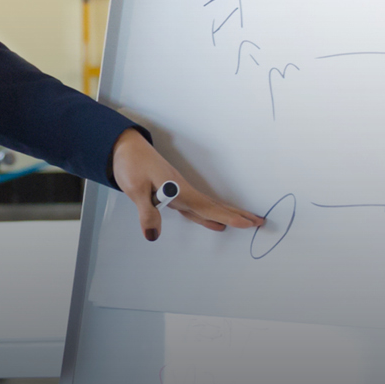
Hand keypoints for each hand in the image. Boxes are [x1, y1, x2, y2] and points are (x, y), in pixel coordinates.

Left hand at [110, 129, 261, 241]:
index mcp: (178, 189)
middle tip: (259, 222)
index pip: (207, 207)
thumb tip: (153, 236)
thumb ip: (147, 213)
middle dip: (237, 214)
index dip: (228, 216)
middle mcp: (183, 190)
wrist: (124, 147)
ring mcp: (180, 191)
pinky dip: (208, 216)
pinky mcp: (173, 193)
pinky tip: (214, 224)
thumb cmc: (131, 164)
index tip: (249, 223)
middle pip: (214, 206)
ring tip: (246, 222)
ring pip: (208, 206)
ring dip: (226, 214)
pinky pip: (196, 207)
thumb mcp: (135, 189)